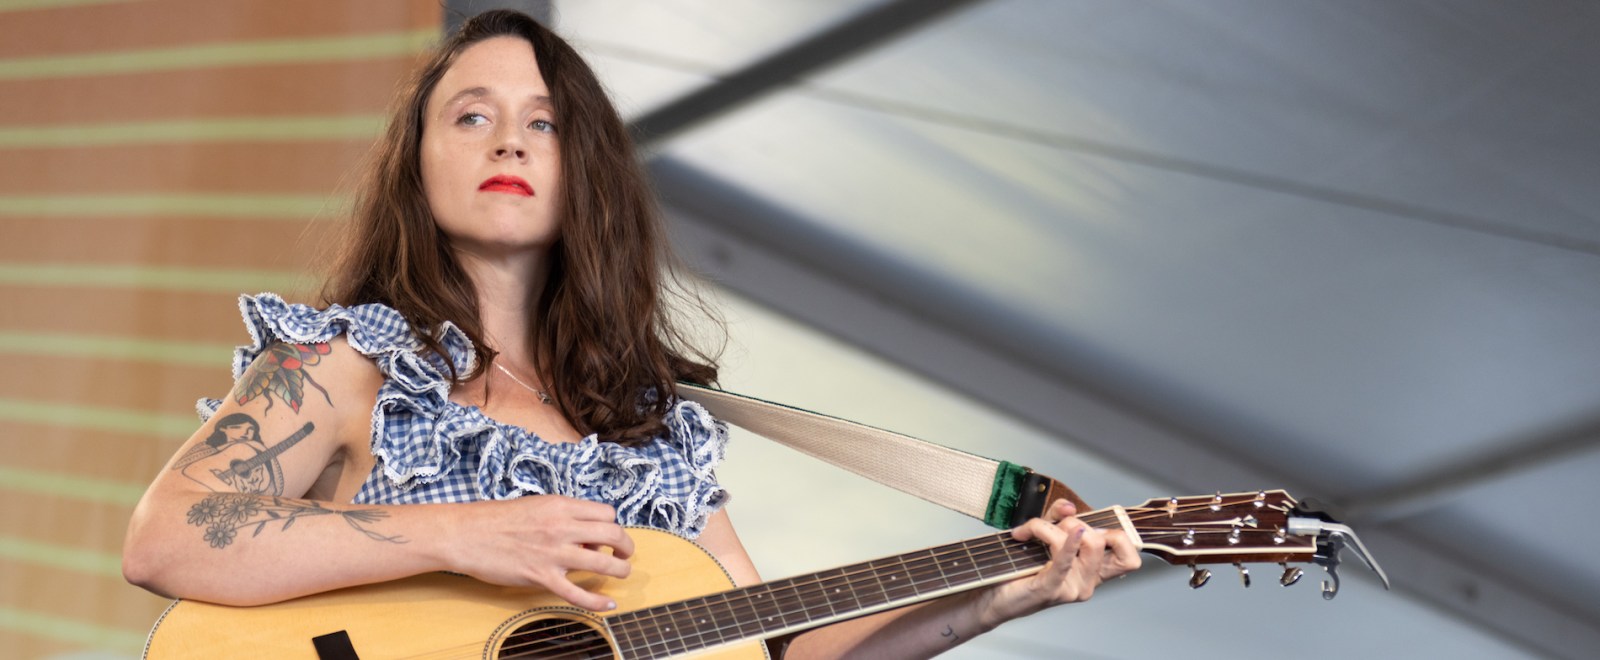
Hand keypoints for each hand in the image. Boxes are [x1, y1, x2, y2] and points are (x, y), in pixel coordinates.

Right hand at [446, 495, 634, 610]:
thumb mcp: (536, 506)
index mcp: (561, 506)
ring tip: (622, 573)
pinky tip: (608, 605)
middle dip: (626, 546)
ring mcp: (553, 553)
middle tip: (625, 554)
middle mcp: (561, 527)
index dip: (612, 526)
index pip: (606, 514)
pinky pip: (577, 593)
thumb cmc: (497, 518)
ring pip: (603, 564)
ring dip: (620, 570)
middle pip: (613, 534)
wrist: (466, 534)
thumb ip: (563, 517)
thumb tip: (585, 536)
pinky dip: (597, 602)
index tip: (606, 536)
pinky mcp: (541, 577)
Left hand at [977, 499, 1141, 627]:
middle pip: (1101, 541)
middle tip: (1051, 527)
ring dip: (1052, 527)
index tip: (1091, 526)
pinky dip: (1068, 543)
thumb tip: (1069, 507)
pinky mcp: (1051, 589)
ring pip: (1083, 543)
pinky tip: (1070, 532)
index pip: (1129, 558)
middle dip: (1076, 522)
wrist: (995, 596)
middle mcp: (1087, 583)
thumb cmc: (1021, 569)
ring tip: (1030, 531)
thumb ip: (1058, 517)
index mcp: (1093, 573)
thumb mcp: (1044, 536)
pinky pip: (1065, 562)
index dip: (1117, 536)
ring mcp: (1072, 589)